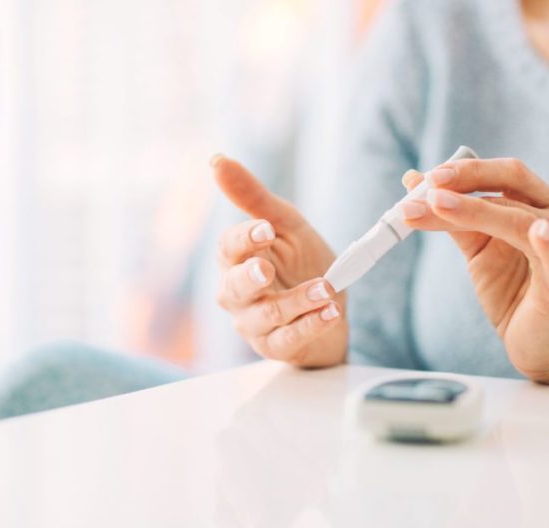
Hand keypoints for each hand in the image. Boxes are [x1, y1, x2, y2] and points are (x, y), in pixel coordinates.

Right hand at [212, 155, 347, 367]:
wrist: (331, 305)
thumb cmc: (301, 263)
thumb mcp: (285, 224)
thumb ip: (254, 197)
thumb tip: (217, 160)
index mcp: (235, 260)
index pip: (228, 248)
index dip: (244, 239)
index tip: (266, 228)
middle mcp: (237, 294)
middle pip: (233, 288)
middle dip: (250, 278)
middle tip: (267, 269)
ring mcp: (254, 323)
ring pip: (266, 315)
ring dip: (296, 301)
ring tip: (326, 289)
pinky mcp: (276, 347)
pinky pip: (288, 339)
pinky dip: (310, 326)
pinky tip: (330, 312)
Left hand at [401, 158, 548, 383]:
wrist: (541, 346)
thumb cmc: (512, 292)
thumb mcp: (478, 250)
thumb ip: (452, 218)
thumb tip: (414, 184)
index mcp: (543, 205)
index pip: (506, 173)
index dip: (468, 169)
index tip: (428, 176)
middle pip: (511, 188)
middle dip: (466, 183)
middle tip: (428, 186)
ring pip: (519, 221)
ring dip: (474, 211)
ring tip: (436, 205)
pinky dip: (546, 243)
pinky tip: (536, 232)